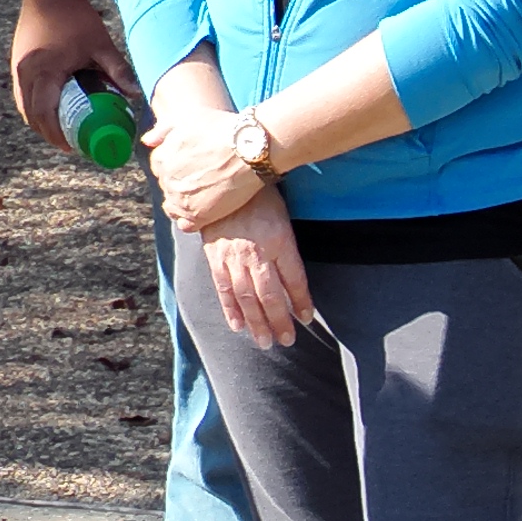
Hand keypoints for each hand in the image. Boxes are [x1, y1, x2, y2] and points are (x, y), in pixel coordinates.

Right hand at [8, 0, 131, 153]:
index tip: (73, 148)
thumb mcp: (100, 44)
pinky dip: (35, 107)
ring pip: (24, 106)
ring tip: (61, 131)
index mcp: (44, 71)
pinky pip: (23, 94)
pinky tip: (50, 110)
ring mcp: (18, 68)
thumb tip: (136, 94)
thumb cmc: (75, 17)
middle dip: (49, 134)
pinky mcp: (18, 63)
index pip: (45, 114)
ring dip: (40, 122)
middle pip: (32, 116)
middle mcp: (26, 73)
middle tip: (70, 144)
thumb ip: (118, 69)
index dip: (57, 135)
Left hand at [148, 110, 269, 233]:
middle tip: (202, 178)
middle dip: (180, 182)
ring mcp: (181, 200)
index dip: (175, 165)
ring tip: (205, 194)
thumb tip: (147, 141)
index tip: (191, 164)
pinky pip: (185, 225)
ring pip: (174, 207)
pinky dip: (191, 220)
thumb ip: (163, 130)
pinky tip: (205, 210)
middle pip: (168, 186)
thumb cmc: (222, 130)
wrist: (249, 149)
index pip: (159, 166)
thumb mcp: (188, 120)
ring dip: (184, 201)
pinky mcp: (198, 216)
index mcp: (162, 158)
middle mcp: (167, 180)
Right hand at [197, 189, 317, 350]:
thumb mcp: (283, 219)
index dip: (301, 302)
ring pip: (247, 297)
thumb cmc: (260, 198)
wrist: (224, 178)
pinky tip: (238, 326)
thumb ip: (287, 250)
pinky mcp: (215, 257)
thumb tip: (293, 282)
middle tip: (287, 341)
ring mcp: (233, 256)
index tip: (306, 319)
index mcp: (279, 241)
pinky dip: (230, 310)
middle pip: (270, 295)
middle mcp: (257, 253)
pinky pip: (223, 288)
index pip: (295, 280)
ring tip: (265, 342)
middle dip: (280, 321)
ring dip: (257, 323)